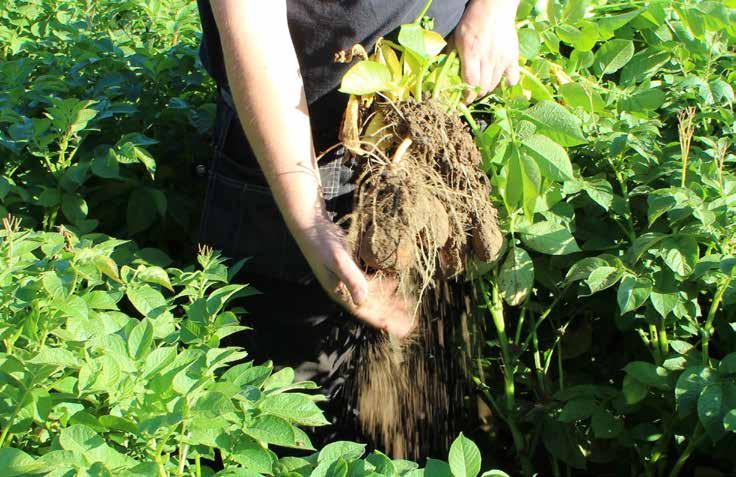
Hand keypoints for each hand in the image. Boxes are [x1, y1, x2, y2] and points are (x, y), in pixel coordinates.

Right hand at [297, 216, 415, 337]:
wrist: (309, 226)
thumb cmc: (322, 243)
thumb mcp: (338, 260)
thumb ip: (351, 279)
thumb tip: (361, 301)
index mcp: (340, 292)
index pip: (365, 312)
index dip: (383, 321)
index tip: (399, 330)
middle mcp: (344, 290)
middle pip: (372, 308)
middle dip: (391, 316)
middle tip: (410, 326)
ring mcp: (347, 281)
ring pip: (373, 296)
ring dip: (390, 303)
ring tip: (408, 308)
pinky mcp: (350, 270)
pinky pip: (369, 283)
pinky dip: (382, 286)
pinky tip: (394, 285)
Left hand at [453, 0, 520, 102]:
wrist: (494, 7)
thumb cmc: (473, 21)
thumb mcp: (456, 37)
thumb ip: (450, 55)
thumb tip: (442, 72)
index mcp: (471, 54)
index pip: (470, 83)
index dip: (466, 95)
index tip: (463, 99)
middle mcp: (487, 59)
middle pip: (482, 87)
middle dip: (474, 94)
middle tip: (470, 92)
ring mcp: (501, 59)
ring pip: (494, 84)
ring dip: (486, 88)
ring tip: (481, 85)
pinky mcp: (512, 58)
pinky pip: (512, 79)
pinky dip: (506, 83)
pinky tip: (500, 79)